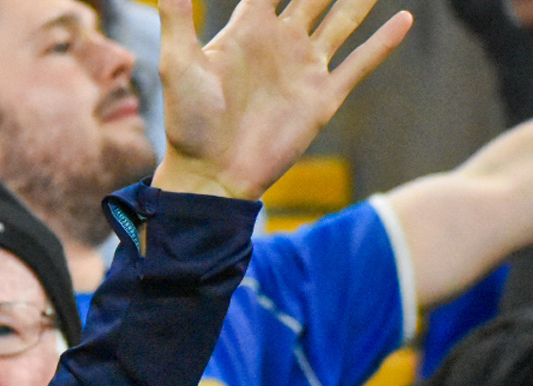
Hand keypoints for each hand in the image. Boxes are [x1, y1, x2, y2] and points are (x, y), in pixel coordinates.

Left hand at [151, 0, 409, 199]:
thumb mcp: (177, 63)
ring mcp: (304, 68)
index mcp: (248, 28)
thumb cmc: (187, 121)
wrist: (210, 173)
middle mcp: (281, 41)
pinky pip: (360, 63)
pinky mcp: (322, 98)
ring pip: (343, 19)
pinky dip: (383, 43)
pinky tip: (405, 19)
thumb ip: (177, 16)